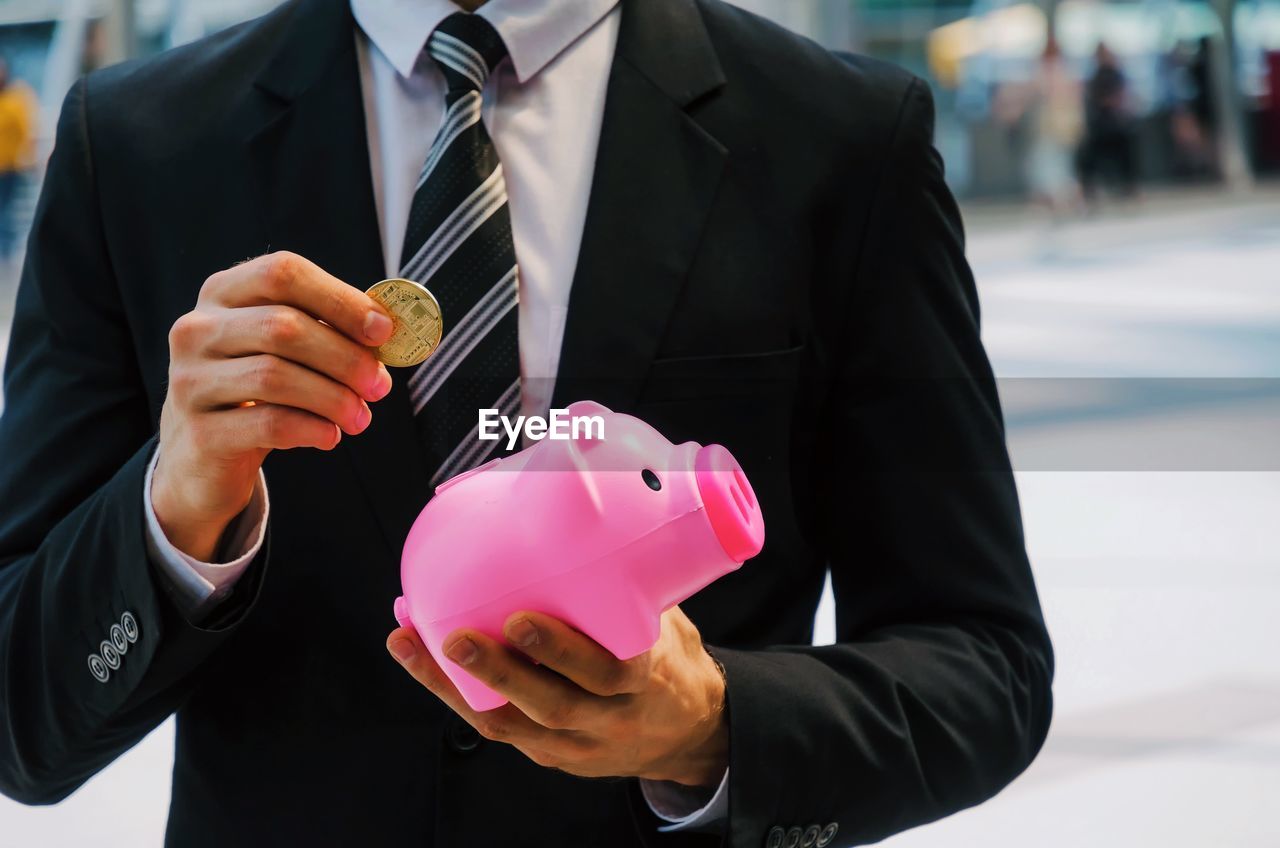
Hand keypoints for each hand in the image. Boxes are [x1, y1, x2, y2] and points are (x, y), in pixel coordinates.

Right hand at [153, 251, 394, 559]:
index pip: (281, 274)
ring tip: (360, 417)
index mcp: (223, 294)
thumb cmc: (259, 391)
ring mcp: (190, 380)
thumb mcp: (287, 351)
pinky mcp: (199, 431)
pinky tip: (330, 436)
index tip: (383, 331)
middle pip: (282, 327)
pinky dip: (311, 428)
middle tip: (380, 385)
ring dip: (334, 398)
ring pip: (274, 377)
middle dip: (345, 357)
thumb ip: (330, 330)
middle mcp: (197, 329)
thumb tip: (389, 328)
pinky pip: (268, 423)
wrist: (203, 455)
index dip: (339, 299)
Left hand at [387, 606, 728, 787]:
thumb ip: (627, 582)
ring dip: (453, 685)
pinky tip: (422, 660)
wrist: (687, 731)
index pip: (606, 671)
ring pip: (510, 725)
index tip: (520, 619)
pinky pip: (500, 729)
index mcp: (644, 679)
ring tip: (408, 644)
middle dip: (497, 671)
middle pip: (550, 705)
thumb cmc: (668, 655)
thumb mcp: (665, 618)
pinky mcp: (550, 756)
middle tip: (454, 636)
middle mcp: (608, 717)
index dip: (561, 650)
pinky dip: (456, 695)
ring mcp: (576, 744)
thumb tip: (581, 505)